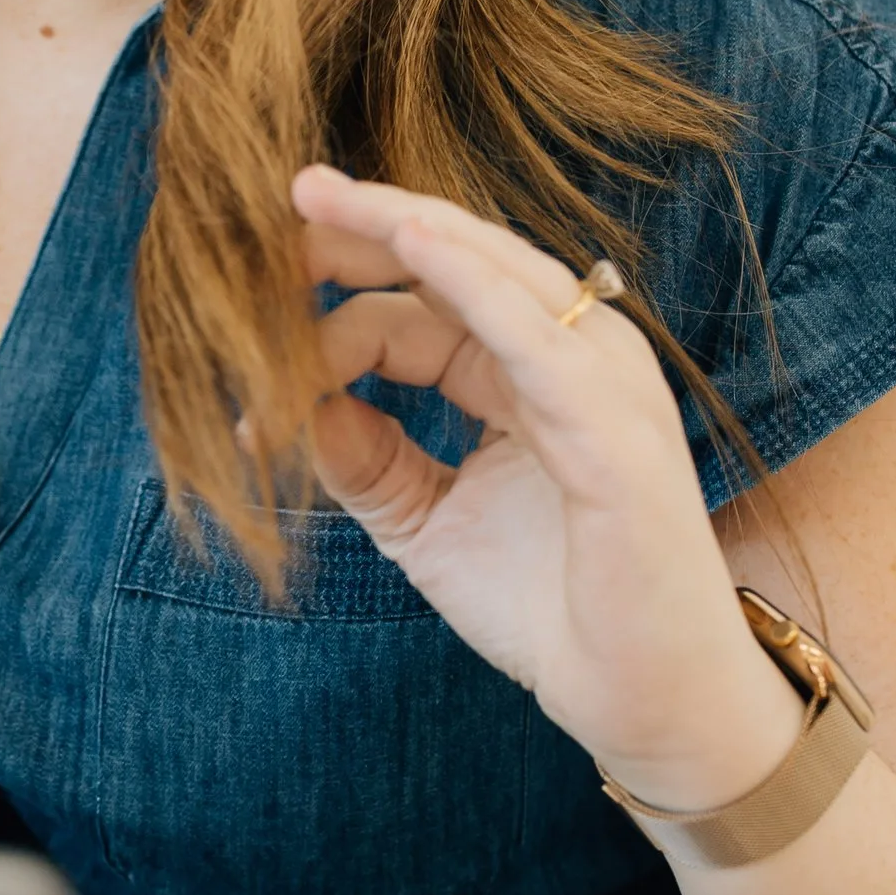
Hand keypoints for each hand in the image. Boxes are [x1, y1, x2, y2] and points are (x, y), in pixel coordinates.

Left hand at [285, 164, 802, 814]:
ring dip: (406, 230)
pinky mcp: (614, 428)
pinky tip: (411, 243)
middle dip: (369, 223)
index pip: (424, 308)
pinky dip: (471, 283)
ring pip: (495, 273)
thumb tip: (296, 409)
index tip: (249, 343)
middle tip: (286, 192)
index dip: (335, 316)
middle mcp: (574, 359)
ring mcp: (602, 384)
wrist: (646, 702)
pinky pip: (535, 335)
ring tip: (324, 200)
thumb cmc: (554, 611)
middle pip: (460, 261)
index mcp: (532, 373)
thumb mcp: (429, 527)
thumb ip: (368, 463)